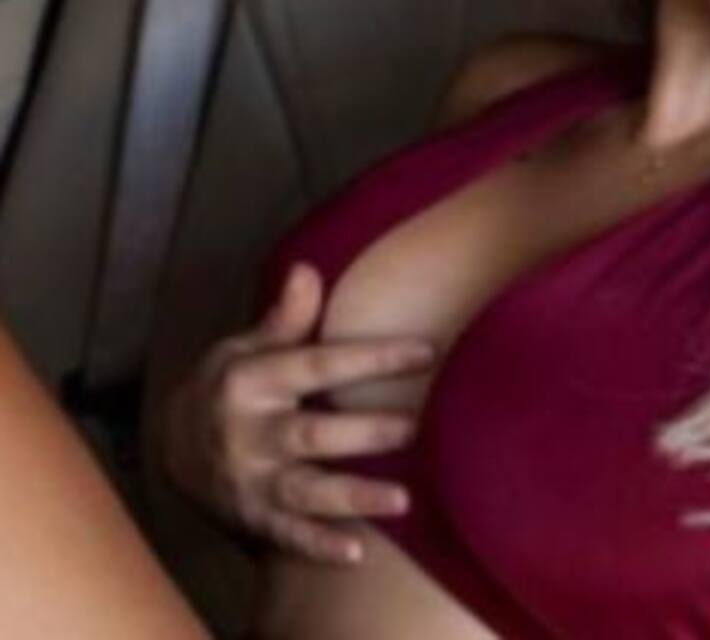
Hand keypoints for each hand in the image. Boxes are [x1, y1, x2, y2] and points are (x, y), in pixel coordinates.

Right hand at [156, 263, 435, 563]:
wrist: (171, 447)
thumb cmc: (229, 385)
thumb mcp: (246, 347)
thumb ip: (285, 317)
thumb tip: (308, 269)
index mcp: (252, 381)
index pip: (318, 365)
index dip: (372, 358)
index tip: (427, 350)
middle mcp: (250, 434)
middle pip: (312, 434)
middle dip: (364, 432)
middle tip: (417, 425)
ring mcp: (250, 482)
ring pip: (305, 492)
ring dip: (353, 497)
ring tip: (404, 499)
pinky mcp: (252, 519)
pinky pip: (287, 537)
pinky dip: (319, 546)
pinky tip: (357, 552)